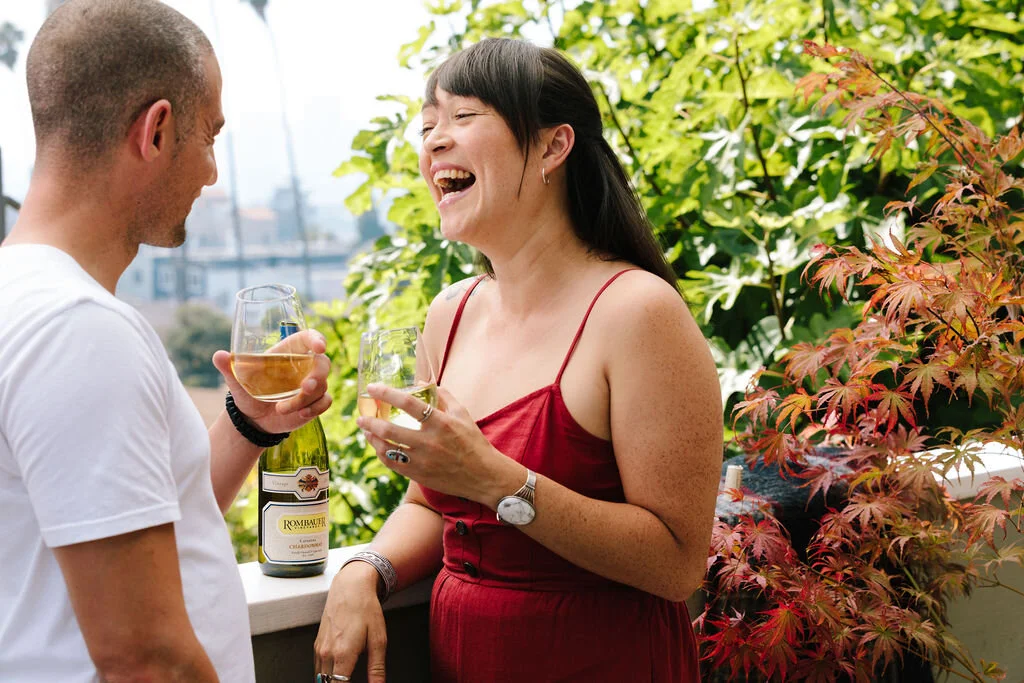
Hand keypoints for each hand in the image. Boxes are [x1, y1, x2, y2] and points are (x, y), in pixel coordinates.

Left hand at [211, 329, 331, 433]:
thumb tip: (218, 356)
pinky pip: (325, 402)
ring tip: (281, 409)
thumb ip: (229, 367)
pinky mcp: (315, 401)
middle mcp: (304, 366)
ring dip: (303, 400)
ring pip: (321, 387)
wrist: (253, 417)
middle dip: (317, 376)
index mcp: (289, 352)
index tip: (320, 347)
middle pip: (323, 364)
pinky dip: (314, 409)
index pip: (309, 339)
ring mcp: (312, 384)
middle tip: (305, 387)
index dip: (318, 339)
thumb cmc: (248, 391)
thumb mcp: (237, 379)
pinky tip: (300, 414)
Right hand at [315, 563, 387, 682]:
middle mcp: (327, 654)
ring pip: (320, 678)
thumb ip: (377, 668)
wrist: (350, 587)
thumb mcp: (378, 639)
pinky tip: (338, 672)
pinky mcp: (317, 645)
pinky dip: (326, 675)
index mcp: (343, 654)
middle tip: (353, 679)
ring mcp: (319, 649)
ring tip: (347, 678)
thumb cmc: (366, 609)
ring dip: (332, 682)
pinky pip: (318, 668)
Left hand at [356, 384, 520, 504]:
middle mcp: (429, 442)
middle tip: (361, 416)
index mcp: (440, 422)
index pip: (407, 403)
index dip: (386, 393)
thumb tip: (424, 381)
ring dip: (372, 438)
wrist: (483, 475)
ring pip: (387, 449)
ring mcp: (422, 460)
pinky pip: (393, 464)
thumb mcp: (462, 414)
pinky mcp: (419, 475)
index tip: (372, 388)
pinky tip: (378, 447)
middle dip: (370, 421)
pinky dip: (382, 454)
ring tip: (365, 430)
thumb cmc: (473, 442)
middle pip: (390, 429)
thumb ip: (443, 396)